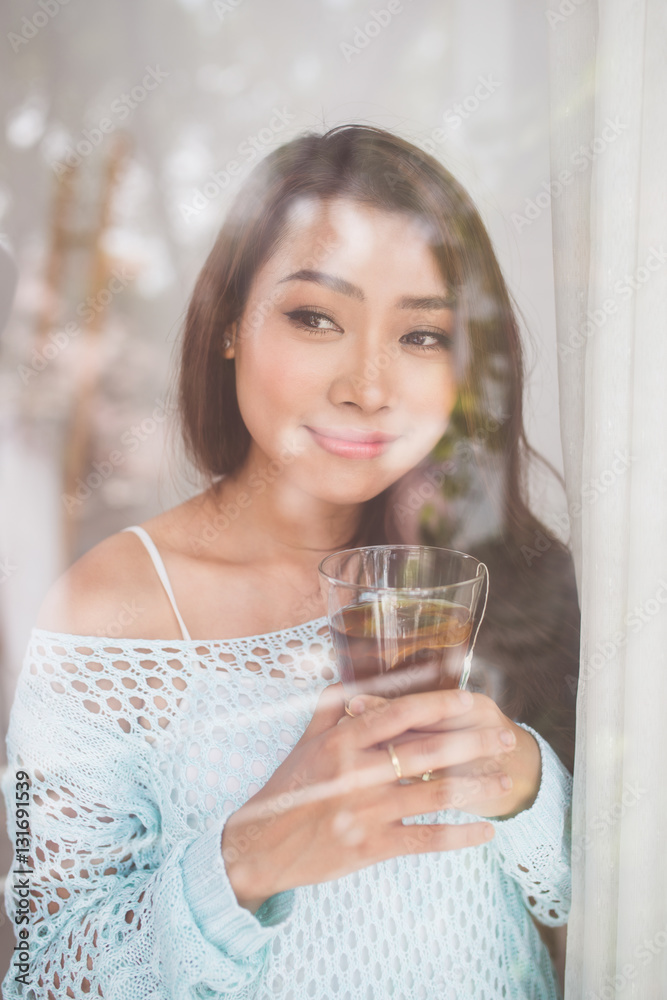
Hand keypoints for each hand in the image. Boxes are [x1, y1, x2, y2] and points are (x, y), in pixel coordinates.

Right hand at [221, 683, 503, 913]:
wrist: (262, 845)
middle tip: (505, 738)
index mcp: (341, 741)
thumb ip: (331, 708)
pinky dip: (460, 836)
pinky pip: (425, 840)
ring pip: (435, 794)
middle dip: (474, 743)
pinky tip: (484, 832)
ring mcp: (366, 812)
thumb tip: (352, 678)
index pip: (398, 713)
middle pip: (428, 751)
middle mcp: (356, 773)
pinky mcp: (371, 847)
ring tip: (502, 782)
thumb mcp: (305, 741)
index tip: (469, 700)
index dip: (438, 704)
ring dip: (476, 787)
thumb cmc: (287, 789)